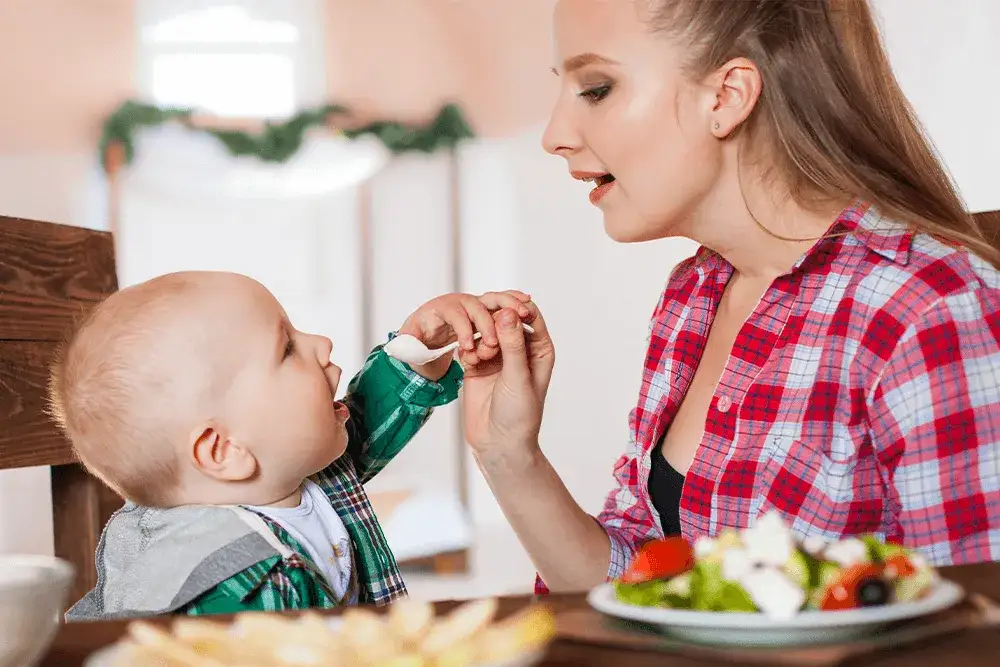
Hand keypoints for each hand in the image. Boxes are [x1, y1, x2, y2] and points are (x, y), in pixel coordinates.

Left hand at [396, 290, 532, 380]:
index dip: (462, 330)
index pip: (453, 315)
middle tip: (495, 343)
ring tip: (524, 313)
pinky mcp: (483, 310)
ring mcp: (472, 304)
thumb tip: (404, 348)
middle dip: (487, 322)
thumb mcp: (409, 344)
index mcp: (438, 309)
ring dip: (507, 305)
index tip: (468, 348)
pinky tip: (527, 307)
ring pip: (491, 299)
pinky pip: (500, 303)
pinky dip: (513, 302)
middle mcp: (457, 302)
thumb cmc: (418, 338)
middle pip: (475, 304)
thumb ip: (408, 347)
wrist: (426, 332)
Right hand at [460, 303, 554, 457]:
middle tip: (489, 342)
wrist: (498, 443)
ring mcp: (497, 355)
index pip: (530, 315)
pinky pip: (470, 344)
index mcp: (538, 348)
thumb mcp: (517, 377)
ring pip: (485, 329)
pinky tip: (470, 362)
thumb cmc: (519, 414)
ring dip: (480, 337)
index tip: (503, 314)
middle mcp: (519, 348)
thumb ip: (513, 344)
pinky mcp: (477, 364)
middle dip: (493, 324)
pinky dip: (469, 349)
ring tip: (481, 356)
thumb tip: (508, 313)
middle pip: (504, 318)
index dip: (517, 308)